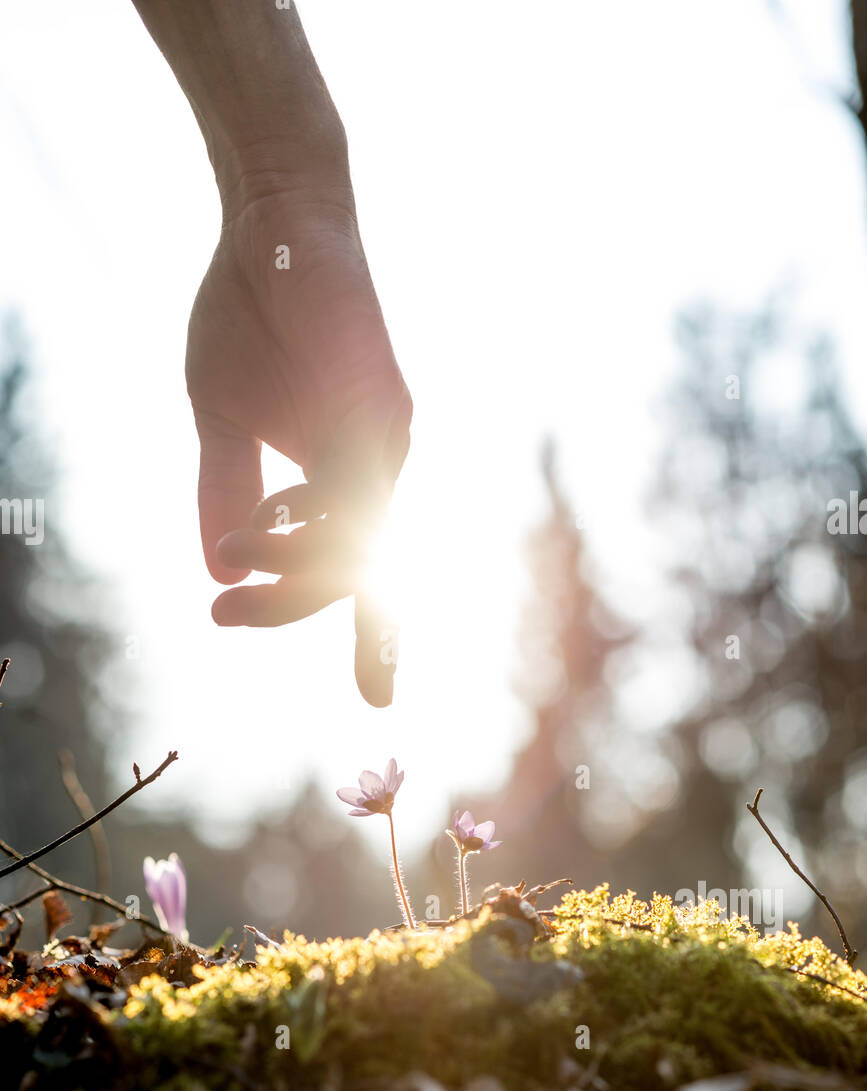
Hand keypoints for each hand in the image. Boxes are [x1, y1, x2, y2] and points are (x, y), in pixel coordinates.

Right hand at [186, 182, 411, 704]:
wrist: (272, 225)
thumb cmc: (248, 319)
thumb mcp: (223, 422)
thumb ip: (228, 494)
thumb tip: (220, 573)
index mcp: (347, 476)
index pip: (363, 571)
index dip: (378, 640)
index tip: (380, 702)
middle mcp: (379, 464)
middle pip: (358, 571)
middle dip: (290, 606)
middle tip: (225, 618)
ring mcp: (385, 436)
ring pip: (359, 541)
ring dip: (292, 569)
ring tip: (234, 564)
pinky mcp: (378, 402)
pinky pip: (351, 492)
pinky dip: (302, 522)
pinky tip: (263, 525)